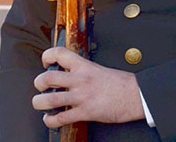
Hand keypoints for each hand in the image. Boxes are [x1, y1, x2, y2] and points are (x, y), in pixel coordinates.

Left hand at [31, 46, 145, 127]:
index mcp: (83, 66)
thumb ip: (81, 71)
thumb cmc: (120, 83)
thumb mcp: (98, 69)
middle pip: (48, 78)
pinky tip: (50, 119)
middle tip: (40, 86)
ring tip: (39, 103)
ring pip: (50, 100)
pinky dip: (51, 120)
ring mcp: (82, 97)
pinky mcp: (86, 112)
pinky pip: (62, 118)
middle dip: (38, 83)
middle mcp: (80, 79)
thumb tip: (67, 75)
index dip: (46, 56)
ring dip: (39, 103)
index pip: (58, 53)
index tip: (45, 63)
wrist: (137, 95)